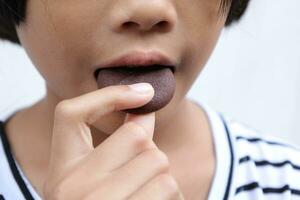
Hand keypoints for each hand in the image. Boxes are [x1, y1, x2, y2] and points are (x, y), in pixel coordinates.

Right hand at [43, 83, 183, 199]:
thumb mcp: (91, 178)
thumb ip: (119, 144)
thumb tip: (145, 108)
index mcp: (62, 170)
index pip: (71, 114)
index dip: (110, 95)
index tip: (144, 93)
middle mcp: (74, 188)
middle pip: (139, 137)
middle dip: (149, 150)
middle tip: (138, 172)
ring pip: (160, 165)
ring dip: (162, 178)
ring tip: (143, 195)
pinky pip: (171, 191)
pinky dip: (170, 196)